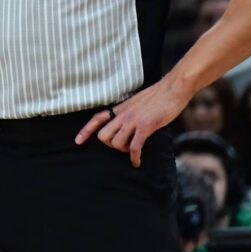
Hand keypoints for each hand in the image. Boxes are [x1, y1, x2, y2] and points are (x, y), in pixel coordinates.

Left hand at [74, 80, 189, 167]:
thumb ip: (127, 112)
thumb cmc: (157, 97)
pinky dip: (134, 157)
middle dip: (110, 145)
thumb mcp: (135, 102)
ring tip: (132, 151)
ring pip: (116, 143)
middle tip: (121, 146)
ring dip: (123, 151)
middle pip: (103, 136)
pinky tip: (137, 162)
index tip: (78, 141)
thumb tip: (123, 124)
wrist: (172, 89)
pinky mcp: (145, 126)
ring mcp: (133, 121)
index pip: (97, 119)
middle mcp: (123, 114)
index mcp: (119, 108)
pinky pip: (134, 147)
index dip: (86, 131)